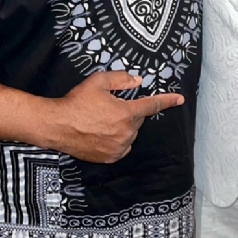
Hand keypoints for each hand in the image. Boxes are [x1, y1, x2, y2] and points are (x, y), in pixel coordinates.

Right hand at [45, 71, 182, 162]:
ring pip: (130, 133)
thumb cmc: (77, 101)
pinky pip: (122, 147)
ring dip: (123, 126)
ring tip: (101, 121)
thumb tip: (138, 81)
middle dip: (129, 112)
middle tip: (109, 107)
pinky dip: (117, 140)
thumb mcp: (98, 82)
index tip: (180, 99)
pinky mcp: (110, 157)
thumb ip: (121, 79)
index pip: (153, 105)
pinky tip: (102, 133)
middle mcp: (126, 132)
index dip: (167, 101)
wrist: (57, 125)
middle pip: (138, 119)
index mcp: (127, 113)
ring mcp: (119, 147)